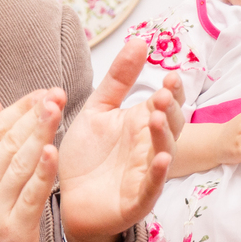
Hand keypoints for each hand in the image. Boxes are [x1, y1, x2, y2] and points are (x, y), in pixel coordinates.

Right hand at [0, 89, 65, 241]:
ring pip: (19, 163)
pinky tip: (53, 152)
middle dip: (34, 114)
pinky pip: (30, 195)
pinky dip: (41, 172)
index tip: (43, 91)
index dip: (20, 108)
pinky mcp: (14, 229)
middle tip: (56, 92)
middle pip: (8, 142)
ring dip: (40, 133)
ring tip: (57, 108)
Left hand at [58, 39, 183, 241]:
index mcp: (141, 124)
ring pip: (164, 153)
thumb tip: (140, 40)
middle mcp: (149, 147)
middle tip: (163, 93)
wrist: (67, 199)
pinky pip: (152, 187)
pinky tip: (160, 160)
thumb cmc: (86, 156)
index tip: (171, 75)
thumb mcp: (98, 110)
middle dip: (170, 110)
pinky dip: (158, 174)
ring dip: (163, 135)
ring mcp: (146, 174)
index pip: (166, 104)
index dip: (173, 91)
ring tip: (155, 116)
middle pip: (170, 126)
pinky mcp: (137, 201)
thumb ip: (118, 79)